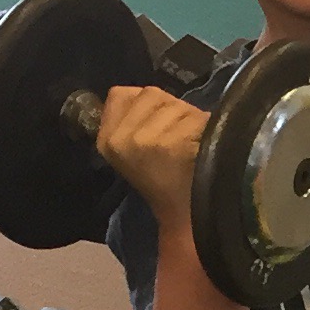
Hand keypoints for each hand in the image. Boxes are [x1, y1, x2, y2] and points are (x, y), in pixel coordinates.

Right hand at [94, 82, 209, 230]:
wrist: (185, 214)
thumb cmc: (164, 179)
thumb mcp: (132, 148)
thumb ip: (131, 119)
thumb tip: (147, 95)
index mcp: (105, 140)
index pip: (119, 94)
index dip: (144, 104)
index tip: (156, 123)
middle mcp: (119, 138)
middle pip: (150, 94)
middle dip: (170, 108)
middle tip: (179, 136)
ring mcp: (143, 140)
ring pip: (173, 104)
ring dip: (189, 117)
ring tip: (191, 143)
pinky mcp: (168, 143)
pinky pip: (193, 117)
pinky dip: (204, 127)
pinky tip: (202, 148)